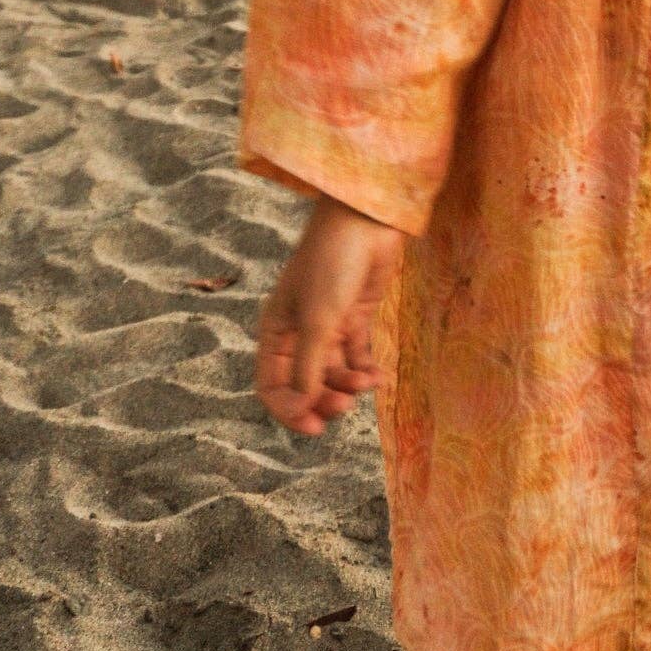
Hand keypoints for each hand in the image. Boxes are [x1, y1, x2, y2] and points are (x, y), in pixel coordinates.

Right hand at [254, 196, 405, 435]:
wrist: (366, 222)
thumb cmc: (332, 264)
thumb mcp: (317, 321)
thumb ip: (309, 367)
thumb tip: (302, 406)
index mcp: (276, 331)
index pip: (272, 386)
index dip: (289, 411)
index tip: (313, 427)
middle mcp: (299, 332)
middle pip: (306, 384)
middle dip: (324, 400)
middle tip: (345, 407)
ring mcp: (328, 325)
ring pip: (333, 373)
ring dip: (349, 385)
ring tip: (367, 382)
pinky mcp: (355, 317)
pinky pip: (356, 357)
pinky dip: (365, 370)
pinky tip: (378, 376)